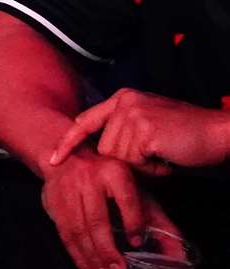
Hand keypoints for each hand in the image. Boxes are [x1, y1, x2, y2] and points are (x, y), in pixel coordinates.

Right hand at [40, 150, 178, 268]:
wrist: (70, 155)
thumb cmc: (108, 178)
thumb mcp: (135, 189)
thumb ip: (157, 220)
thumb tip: (177, 253)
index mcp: (114, 172)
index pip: (126, 200)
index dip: (133, 223)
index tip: (137, 241)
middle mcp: (88, 178)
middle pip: (97, 220)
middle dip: (107, 250)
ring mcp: (67, 190)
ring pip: (77, 229)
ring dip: (90, 257)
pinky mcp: (52, 201)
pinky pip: (64, 232)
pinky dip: (75, 254)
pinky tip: (87, 268)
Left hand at [51, 89, 229, 171]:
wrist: (219, 132)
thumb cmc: (186, 135)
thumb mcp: (148, 125)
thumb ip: (123, 132)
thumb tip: (100, 156)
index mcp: (122, 98)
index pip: (86, 121)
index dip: (68, 141)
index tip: (54, 159)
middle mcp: (124, 102)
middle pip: (104, 148)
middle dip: (128, 161)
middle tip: (156, 155)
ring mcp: (133, 114)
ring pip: (118, 158)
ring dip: (142, 166)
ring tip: (164, 154)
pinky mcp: (144, 130)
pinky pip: (135, 163)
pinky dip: (153, 170)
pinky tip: (168, 158)